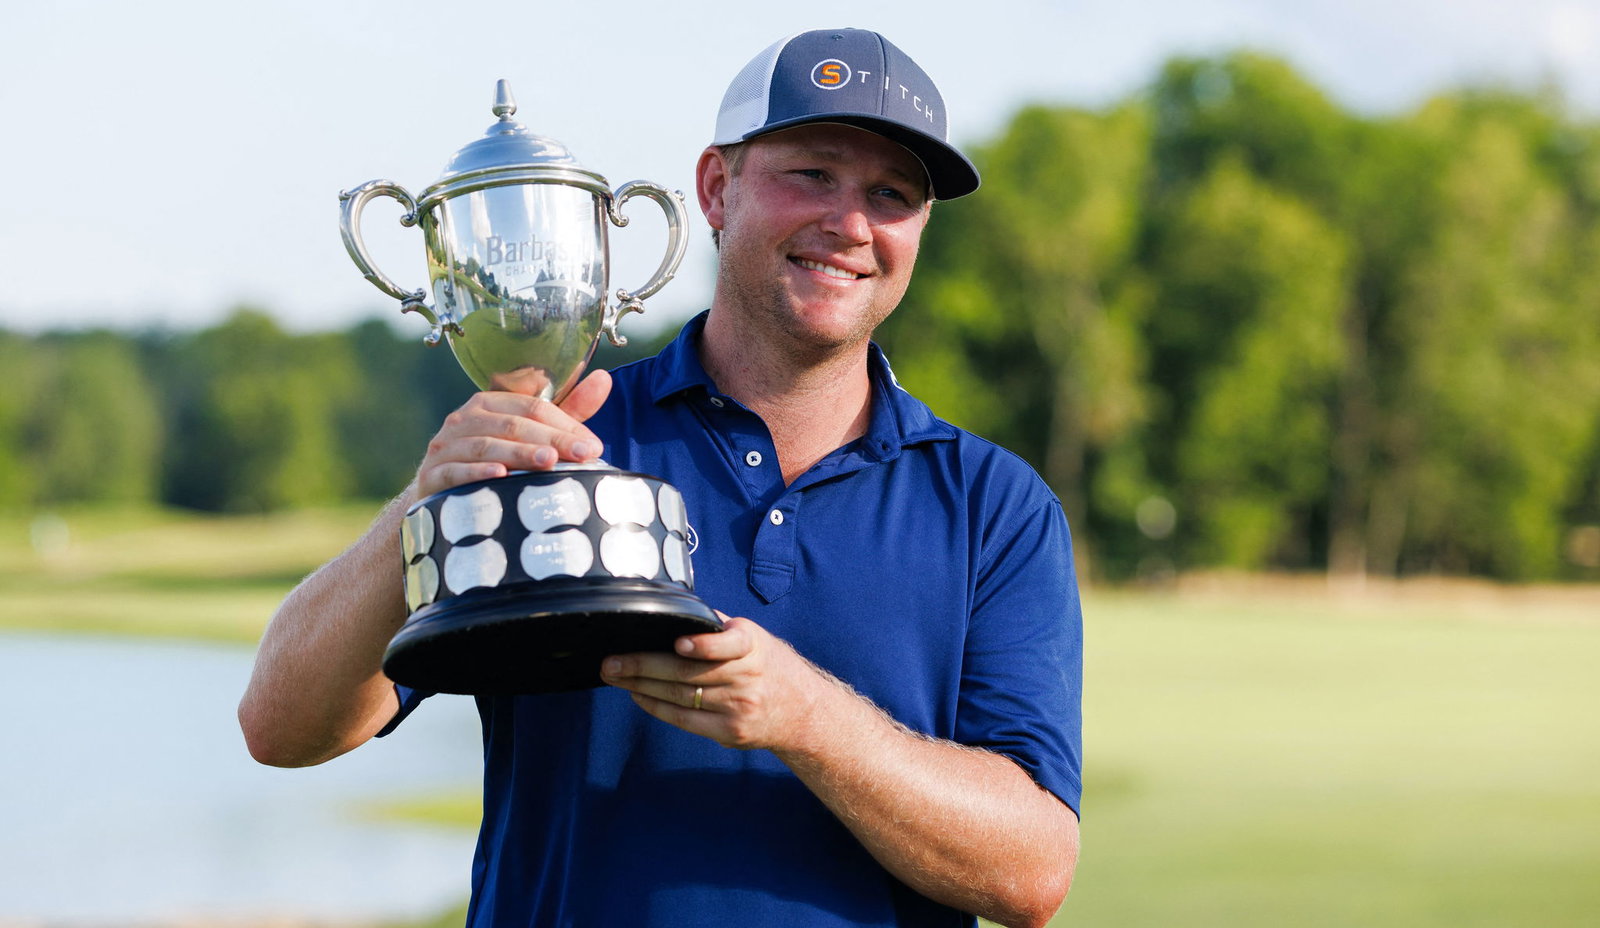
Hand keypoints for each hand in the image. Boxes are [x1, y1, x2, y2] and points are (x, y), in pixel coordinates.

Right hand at [414, 369, 611, 497]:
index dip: (564, 425)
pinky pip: (455, 470)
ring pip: (486, 445)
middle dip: (550, 440)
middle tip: (580, 455)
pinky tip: (500, 475)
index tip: (592, 445)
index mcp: (489, 404)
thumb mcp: (532, 434)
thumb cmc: (495, 459)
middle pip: (512, 424)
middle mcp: (464, 419)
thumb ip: (568, 411)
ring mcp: (445, 446)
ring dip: (518, 453)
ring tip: (548, 463)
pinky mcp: (432, 474)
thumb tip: (604, 379)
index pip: (532, 407)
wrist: (441, 493)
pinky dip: (477, 472)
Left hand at [599, 614, 830, 751]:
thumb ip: (718, 628)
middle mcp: (747, 677)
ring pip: (680, 696)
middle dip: (644, 666)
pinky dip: (657, 706)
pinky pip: (685, 720)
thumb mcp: (755, 638)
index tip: (678, 642)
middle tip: (611, 662)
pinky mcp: (730, 732)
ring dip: (642, 685)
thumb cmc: (770, 666)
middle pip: (688, 673)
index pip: (728, 645)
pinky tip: (638, 694)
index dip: (702, 645)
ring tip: (615, 675)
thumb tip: (675, 612)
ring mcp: (738, 708)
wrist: (803, 712)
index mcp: (753, 647)